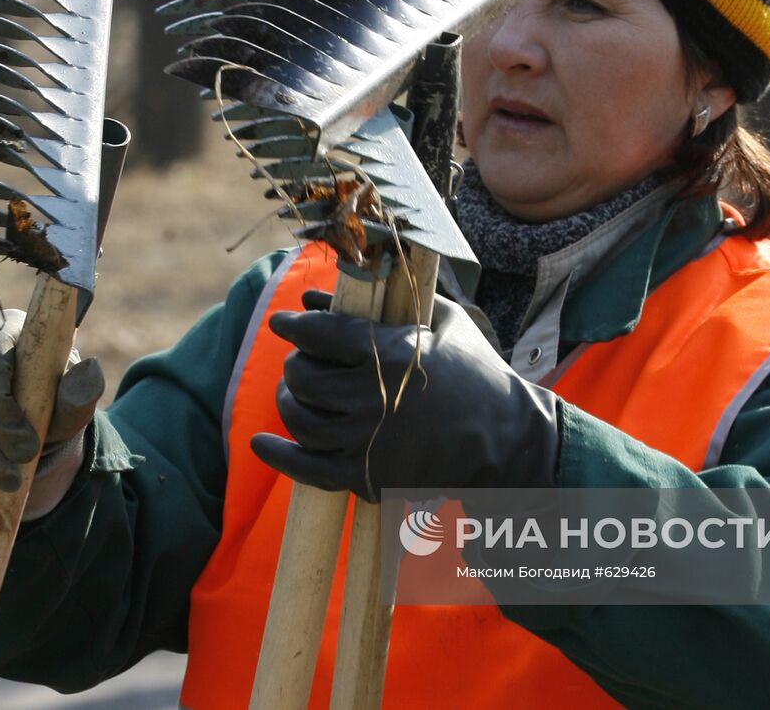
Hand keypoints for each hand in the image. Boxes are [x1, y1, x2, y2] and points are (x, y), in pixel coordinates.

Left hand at [250, 290, 559, 500]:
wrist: (508, 441)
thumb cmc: (476, 372)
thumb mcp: (441, 322)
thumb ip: (382, 300)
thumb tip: (317, 292)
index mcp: (392, 353)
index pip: (320, 333)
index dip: (294, 325)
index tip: (283, 323)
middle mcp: (374, 397)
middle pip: (302, 375)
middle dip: (295, 364)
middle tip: (300, 361)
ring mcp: (368, 441)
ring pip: (299, 417)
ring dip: (289, 401)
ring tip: (295, 393)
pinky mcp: (367, 478)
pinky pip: (305, 467)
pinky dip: (277, 453)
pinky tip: (261, 442)